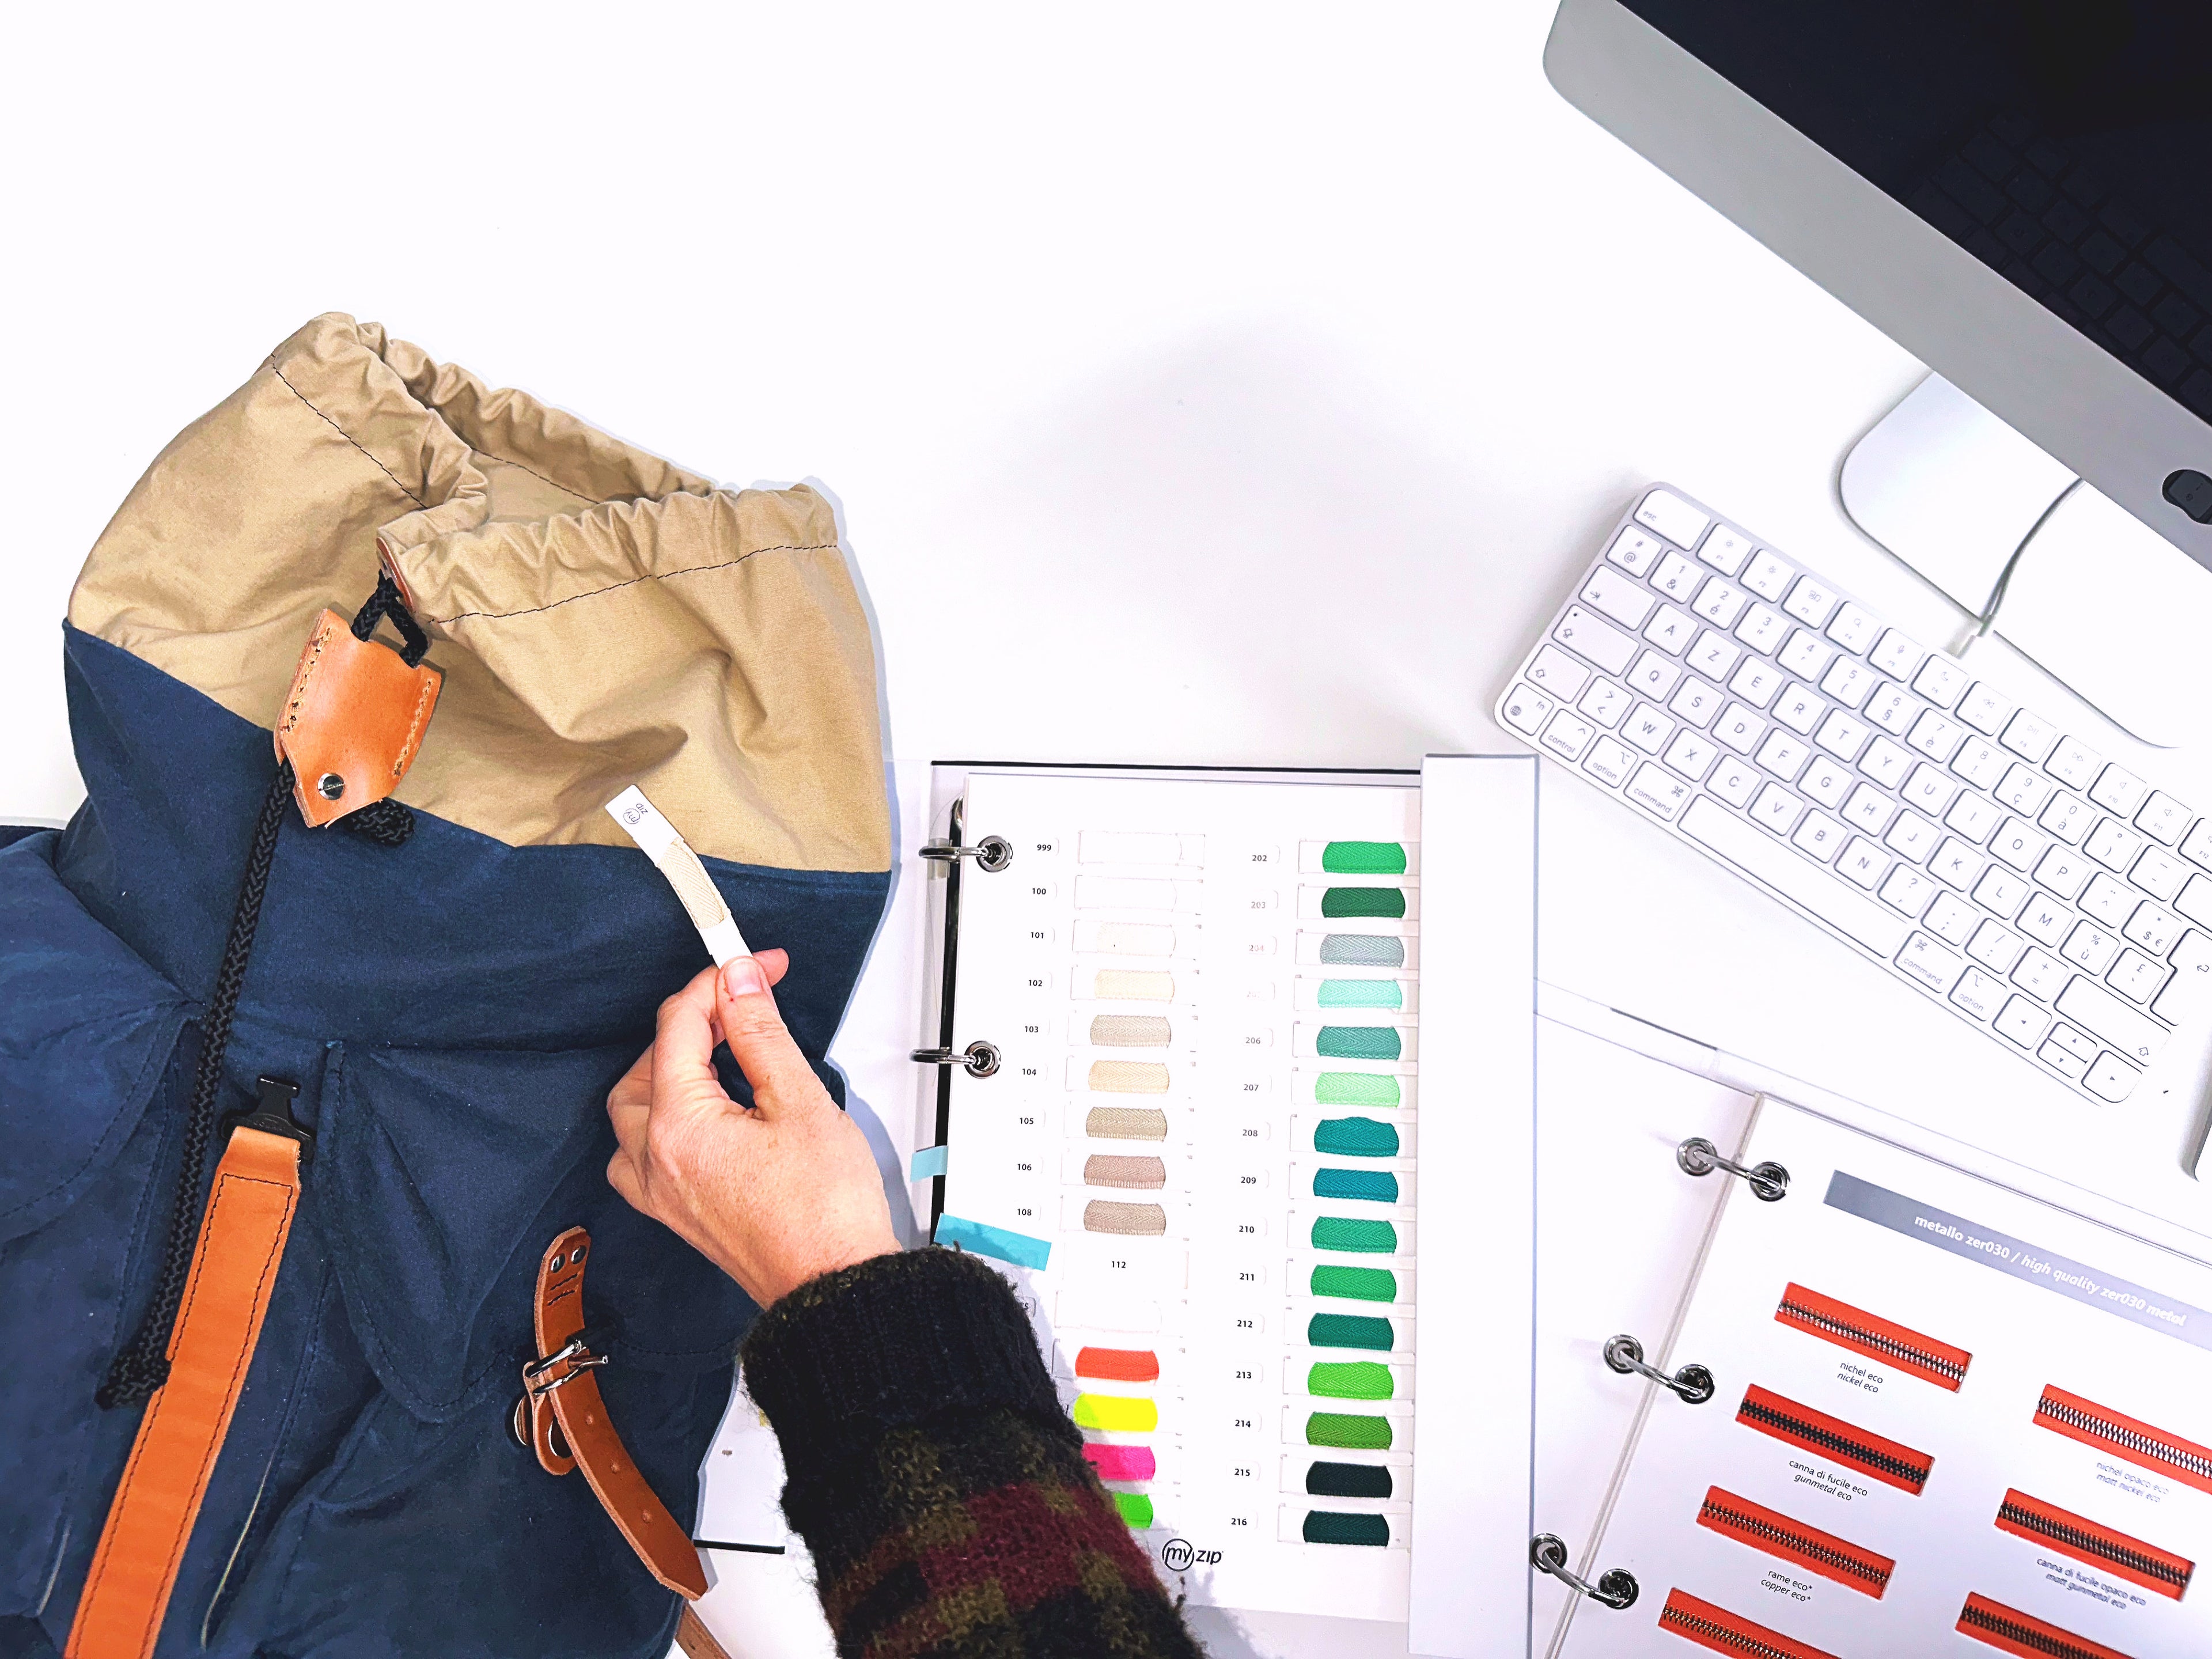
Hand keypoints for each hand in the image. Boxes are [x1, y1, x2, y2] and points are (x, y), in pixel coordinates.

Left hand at [606, 952, 901, 1304]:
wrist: (832, 1286)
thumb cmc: (825, 1212)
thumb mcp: (800, 1101)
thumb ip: (760, 1034)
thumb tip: (738, 984)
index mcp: (679, 1126)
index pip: (679, 1027)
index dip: (719, 984)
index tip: (755, 967)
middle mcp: (655, 1161)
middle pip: (646, 1066)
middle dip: (689, 1026)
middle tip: (740, 1008)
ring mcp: (661, 1193)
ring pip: (633, 1111)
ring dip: (666, 1072)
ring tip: (719, 1055)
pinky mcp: (677, 1213)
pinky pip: (640, 1153)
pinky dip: (661, 1119)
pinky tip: (702, 1112)